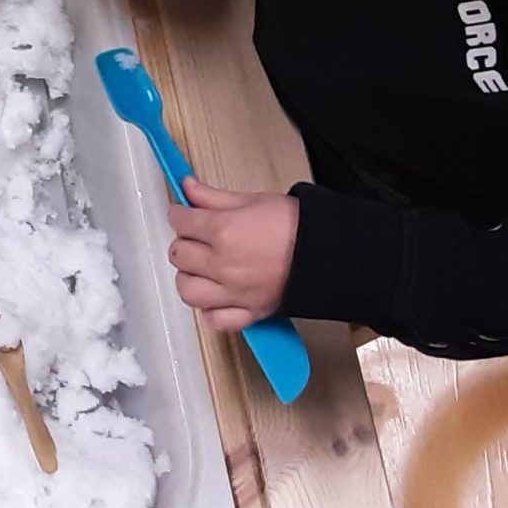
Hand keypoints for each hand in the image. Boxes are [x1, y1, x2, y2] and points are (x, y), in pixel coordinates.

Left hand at [167, 179, 299, 329]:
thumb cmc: (297, 225)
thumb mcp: (252, 201)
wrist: (329, 253)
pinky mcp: (249, 313)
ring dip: (190, 277)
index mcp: (223, 231)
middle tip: (195, 237)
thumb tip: (188, 188)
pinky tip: (216, 295)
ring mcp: (235, 292)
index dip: (179, 214)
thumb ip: (213, 197)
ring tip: (201, 267)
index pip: (180, 222)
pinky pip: (215, 319)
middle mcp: (223, 265)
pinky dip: (211, 309)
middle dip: (184, 242)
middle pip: (179, 255)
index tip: (182, 213)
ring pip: (188, 290)